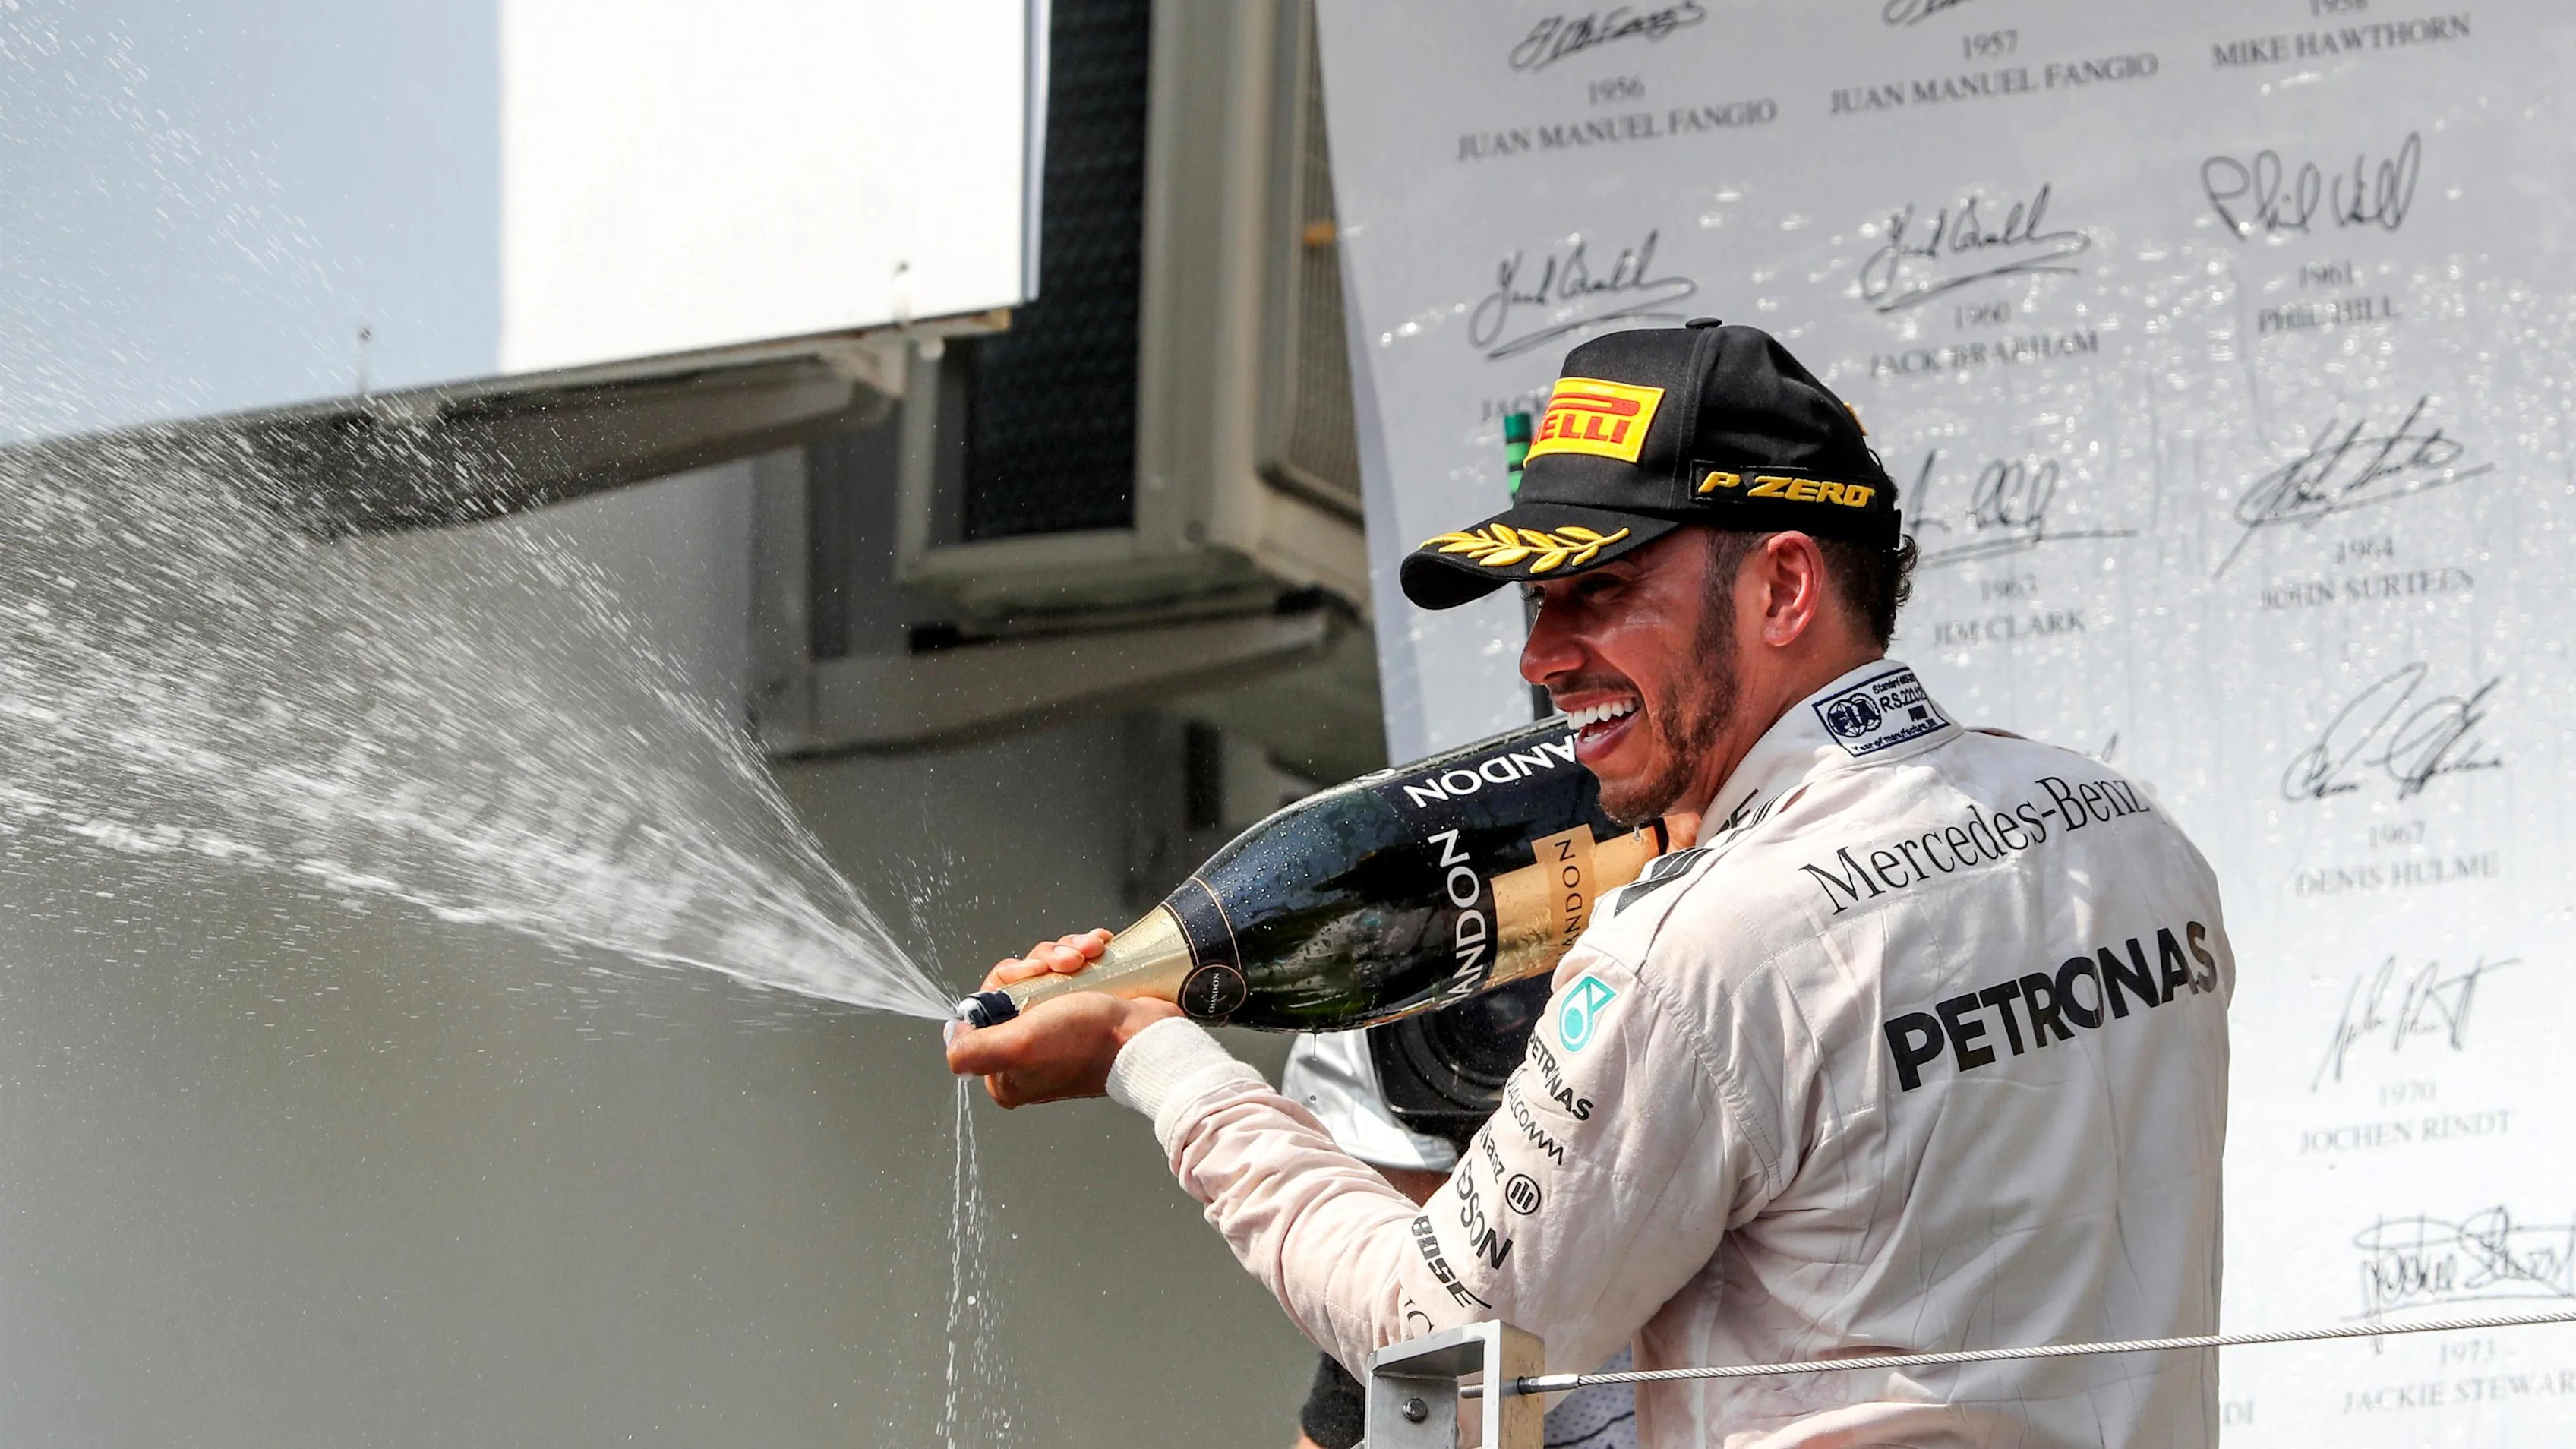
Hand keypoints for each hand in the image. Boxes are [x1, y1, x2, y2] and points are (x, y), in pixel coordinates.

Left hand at [945, 930, 1181, 1107]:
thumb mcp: (1019, 1046)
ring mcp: (1060, 1029)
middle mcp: (1031, 1051)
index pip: (989, 1005)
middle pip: (1019, 982)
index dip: (1011, 977)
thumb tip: (952, 1039)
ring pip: (1048, 970)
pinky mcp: (1087, 1010)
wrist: (1148, 1037)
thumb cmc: (1089, 1043)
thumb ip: (974, 1050)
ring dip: (1067, 952)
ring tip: (1088, 955)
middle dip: (1044, 961)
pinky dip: (1085, 952)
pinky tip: (1098, 948)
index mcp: (1009, 1069)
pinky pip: (1074, 969)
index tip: (1035, 972)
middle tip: (1067, 964)